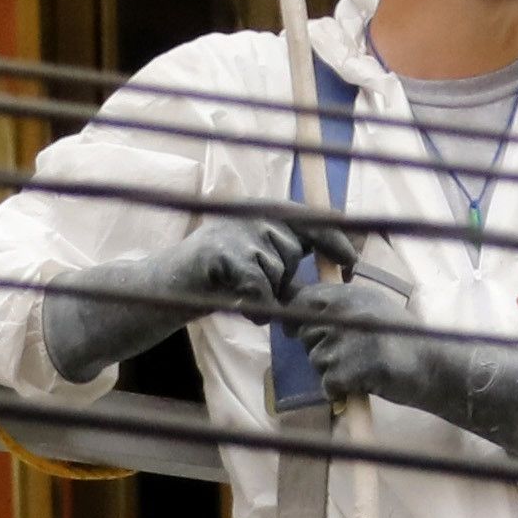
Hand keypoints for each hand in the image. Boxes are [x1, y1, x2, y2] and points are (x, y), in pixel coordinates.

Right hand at [39, 210, 352, 383]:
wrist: (165, 289)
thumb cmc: (216, 279)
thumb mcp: (255, 257)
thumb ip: (285, 250)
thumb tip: (334, 255)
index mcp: (260, 209)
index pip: (310, 216)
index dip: (334, 238)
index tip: (353, 261)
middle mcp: (250, 212)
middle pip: (290, 253)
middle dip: (282, 280)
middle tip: (257, 293)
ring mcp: (236, 230)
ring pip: (275, 272)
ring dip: (265, 295)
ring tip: (240, 296)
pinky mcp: (223, 252)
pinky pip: (260, 288)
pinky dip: (255, 306)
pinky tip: (240, 308)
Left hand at [293, 275, 517, 464]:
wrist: (436, 366)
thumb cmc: (405, 341)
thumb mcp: (374, 309)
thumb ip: (342, 307)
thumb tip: (300, 313)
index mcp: (351, 294)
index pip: (302, 299)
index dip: (295, 316)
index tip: (296, 330)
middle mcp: (347, 312)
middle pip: (305, 335)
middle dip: (319, 349)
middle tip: (350, 356)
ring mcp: (348, 340)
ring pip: (316, 361)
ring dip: (333, 371)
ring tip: (362, 368)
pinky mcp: (352, 367)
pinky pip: (328, 384)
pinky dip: (340, 391)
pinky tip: (363, 383)